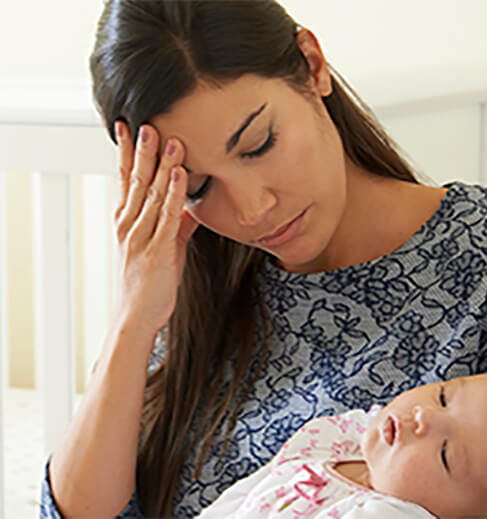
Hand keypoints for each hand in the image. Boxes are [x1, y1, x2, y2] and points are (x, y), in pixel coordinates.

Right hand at [112, 122, 198, 334]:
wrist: (136, 316)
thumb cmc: (150, 282)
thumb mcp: (165, 247)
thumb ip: (176, 224)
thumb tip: (191, 206)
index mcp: (128, 221)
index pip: (126, 179)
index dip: (129, 152)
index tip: (129, 126)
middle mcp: (129, 225)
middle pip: (136, 180)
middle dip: (143, 150)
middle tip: (147, 121)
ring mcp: (141, 237)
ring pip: (150, 194)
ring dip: (161, 165)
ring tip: (169, 139)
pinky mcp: (156, 251)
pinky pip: (166, 217)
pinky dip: (172, 194)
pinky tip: (179, 174)